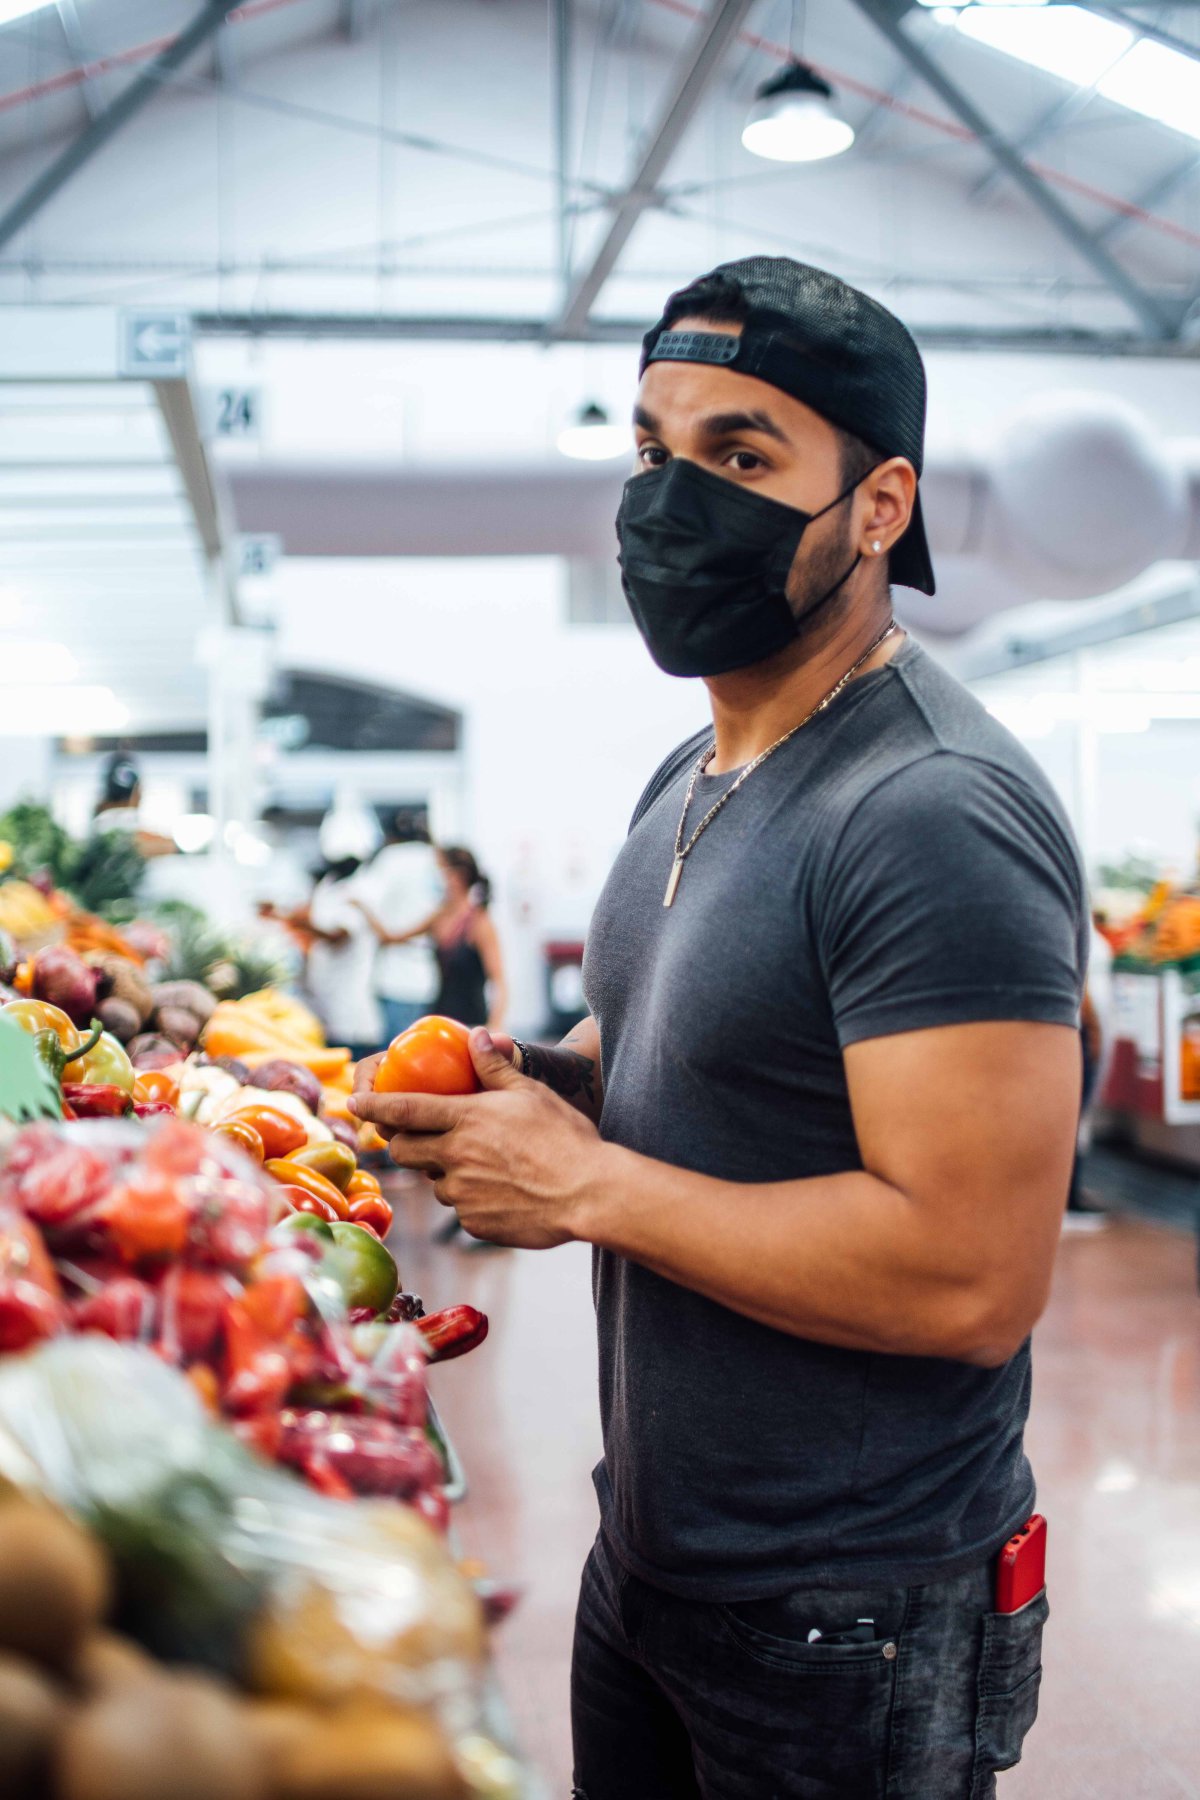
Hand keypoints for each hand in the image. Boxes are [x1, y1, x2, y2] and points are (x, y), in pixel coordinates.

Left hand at [349, 1028, 607, 1248]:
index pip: (402, 1110)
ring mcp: (462, 1195)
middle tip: (419, 1137)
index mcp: (465, 1120)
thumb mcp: (531, 1093)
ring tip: (482, 1165)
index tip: (354, 1102)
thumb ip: (495, 1067)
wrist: (589, 1193)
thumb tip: (475, 1036)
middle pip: (404, 1151)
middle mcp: (455, 1158)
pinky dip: (470, 1199)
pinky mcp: (474, 1224)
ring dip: (444, 1172)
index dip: (373, 1105)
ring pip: (434, 1182)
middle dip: (403, 1143)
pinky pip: (460, 1209)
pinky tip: (501, 1191)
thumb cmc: (565, 1138)